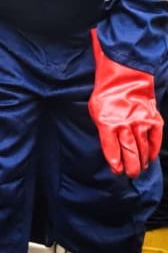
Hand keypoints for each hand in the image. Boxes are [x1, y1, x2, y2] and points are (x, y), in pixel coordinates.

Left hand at [89, 30, 162, 177]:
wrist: (125, 77)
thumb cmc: (106, 96)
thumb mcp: (96, 113)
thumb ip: (103, 130)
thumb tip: (111, 147)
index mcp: (108, 124)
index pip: (112, 150)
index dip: (115, 163)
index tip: (116, 171)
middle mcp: (126, 125)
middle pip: (130, 152)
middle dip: (130, 167)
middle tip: (130, 175)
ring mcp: (141, 122)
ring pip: (143, 148)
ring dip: (142, 161)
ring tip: (139, 169)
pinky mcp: (153, 119)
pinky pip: (155, 139)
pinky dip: (153, 150)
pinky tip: (150, 157)